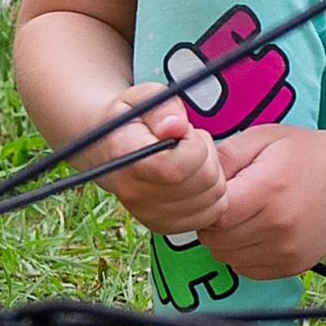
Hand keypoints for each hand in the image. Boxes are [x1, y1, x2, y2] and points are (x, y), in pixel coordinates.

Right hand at [92, 87, 226, 233]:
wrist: (111, 149)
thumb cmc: (132, 119)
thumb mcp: (143, 98)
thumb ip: (162, 107)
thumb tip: (176, 126)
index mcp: (125, 157)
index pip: (175, 167)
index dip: (193, 144)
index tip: (182, 130)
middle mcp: (134, 193)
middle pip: (203, 181)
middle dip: (206, 155)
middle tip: (186, 142)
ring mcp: (150, 215)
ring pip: (215, 197)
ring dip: (211, 173)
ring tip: (187, 158)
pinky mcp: (166, 227)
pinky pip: (214, 212)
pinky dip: (212, 193)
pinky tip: (192, 178)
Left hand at [194, 121, 325, 279]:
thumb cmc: (307, 153)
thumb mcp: (264, 138)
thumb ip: (226, 154)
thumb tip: (192, 172)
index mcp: (269, 189)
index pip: (213, 214)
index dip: (205, 204)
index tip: (214, 192)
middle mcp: (278, 226)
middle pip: (216, 239)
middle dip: (212, 222)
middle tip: (229, 202)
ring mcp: (287, 251)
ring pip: (227, 257)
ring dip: (226, 240)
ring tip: (245, 215)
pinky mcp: (294, 266)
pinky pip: (246, 269)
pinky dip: (242, 254)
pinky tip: (257, 231)